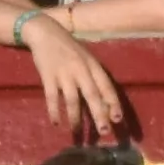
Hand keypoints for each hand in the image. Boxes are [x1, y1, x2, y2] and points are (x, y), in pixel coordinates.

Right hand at [16, 3, 127, 141]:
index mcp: (92, 65)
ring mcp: (64, 74)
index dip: (113, 103)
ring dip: (75, 118)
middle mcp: (81, 70)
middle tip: (104, 132)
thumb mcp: (86, 58)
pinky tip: (56, 123)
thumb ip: (94, 77)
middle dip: (99, 115)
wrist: (45, 32)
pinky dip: (54, 112)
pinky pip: (52, 98)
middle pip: (92, 96)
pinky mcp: (48, 77)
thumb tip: (105, 102)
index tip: (118, 119)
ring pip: (72, 100)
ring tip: (77, 132)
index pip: (106, 86)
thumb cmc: (68, 47)